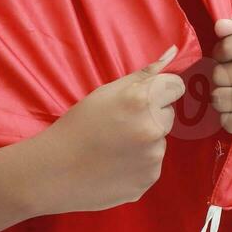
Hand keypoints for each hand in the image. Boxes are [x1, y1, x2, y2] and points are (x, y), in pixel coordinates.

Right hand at [38, 44, 185, 212]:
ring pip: (159, 141)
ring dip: (145, 141)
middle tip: (120, 124)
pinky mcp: (150, 179)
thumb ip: (143, 74)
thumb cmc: (78, 125)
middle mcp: (154, 128)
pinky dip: (139, 164)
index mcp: (143, 101)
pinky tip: (115, 165)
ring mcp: (153, 157)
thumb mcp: (106, 92)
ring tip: (114, 147)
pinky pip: (152, 164)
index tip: (142, 99)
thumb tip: (173, 52)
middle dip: (151, 116)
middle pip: (168, 114)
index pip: (176, 87)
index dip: (159, 91)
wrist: (55, 171)